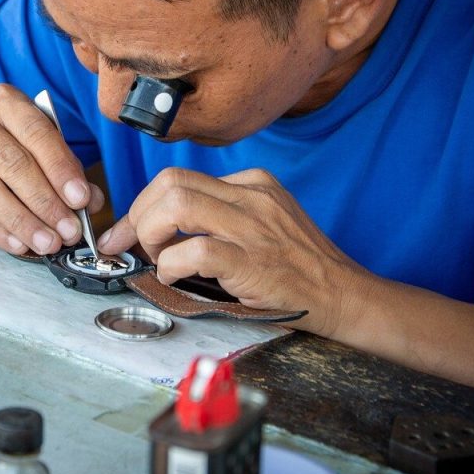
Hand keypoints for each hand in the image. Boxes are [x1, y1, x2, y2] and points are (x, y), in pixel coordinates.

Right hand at [0, 84, 104, 254]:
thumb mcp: (38, 150)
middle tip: (69, 230)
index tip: (81, 199)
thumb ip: (66, 171)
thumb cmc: (6, 153)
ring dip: (23, 221)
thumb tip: (90, 202)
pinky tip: (19, 245)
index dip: (60, 167)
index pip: (36, 132)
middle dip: (45, 200)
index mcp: (2, 101)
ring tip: (48, 243)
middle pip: (11, 162)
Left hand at [97, 167, 369, 336]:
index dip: (143, 205)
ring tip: (157, 259)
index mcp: (252, 183)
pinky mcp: (253, 260)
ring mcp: (253, 226)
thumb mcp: (264, 223)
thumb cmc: (298, 267)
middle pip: (169, 182)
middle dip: (137, 215)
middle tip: (131, 246)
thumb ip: (219, 216)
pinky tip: (175, 277)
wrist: (344, 295)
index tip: (128, 231)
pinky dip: (172, 265)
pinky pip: (196, 250)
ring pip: (176, 205)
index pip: (178, 178)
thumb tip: (159, 229)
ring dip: (150, 234)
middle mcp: (250, 196)